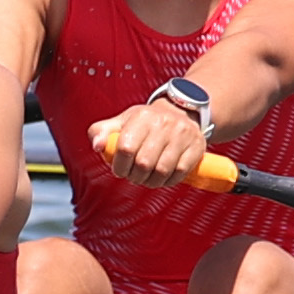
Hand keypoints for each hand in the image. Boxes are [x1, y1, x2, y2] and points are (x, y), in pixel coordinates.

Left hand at [92, 98, 207, 188]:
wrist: (181, 112)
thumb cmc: (145, 122)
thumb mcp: (122, 121)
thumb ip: (101, 132)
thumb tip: (97, 146)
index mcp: (142, 117)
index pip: (125, 148)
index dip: (119, 166)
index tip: (120, 170)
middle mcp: (164, 123)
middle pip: (144, 163)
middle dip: (135, 176)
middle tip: (134, 176)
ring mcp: (182, 135)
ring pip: (162, 171)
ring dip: (151, 182)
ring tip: (146, 178)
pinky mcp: (196, 147)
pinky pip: (180, 173)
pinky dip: (168, 181)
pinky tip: (162, 177)